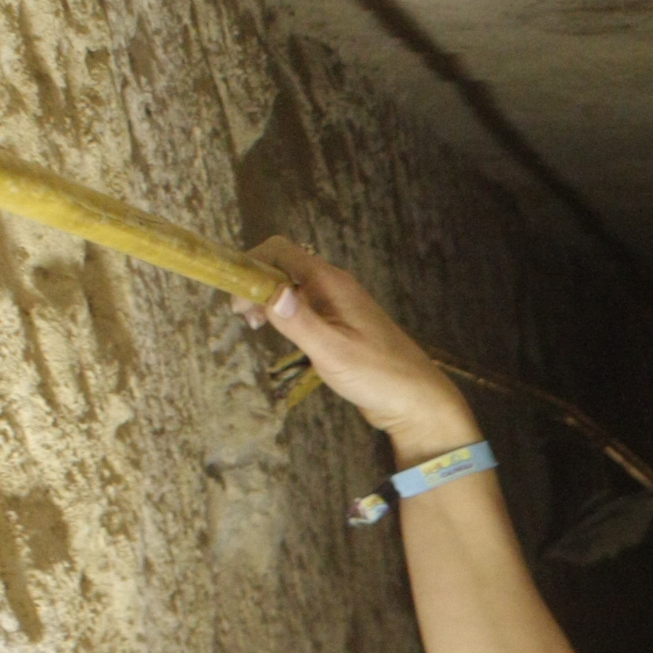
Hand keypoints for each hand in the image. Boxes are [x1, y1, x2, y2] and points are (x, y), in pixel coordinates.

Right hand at [231, 237, 476, 449]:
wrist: (417, 401)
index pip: (281, 251)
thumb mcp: (332, 351)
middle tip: (241, 318)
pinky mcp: (341, 324)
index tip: (235, 295)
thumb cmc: (380, 376)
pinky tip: (278, 334)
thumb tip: (268, 291)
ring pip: (293, 286)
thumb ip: (299, 321)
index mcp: (332, 283)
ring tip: (254, 326)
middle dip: (255, 283)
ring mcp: (339, 305)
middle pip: (283, 266)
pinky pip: (305, 306)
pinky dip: (285, 313)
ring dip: (268, 299)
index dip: (251, 264)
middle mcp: (335, 286)